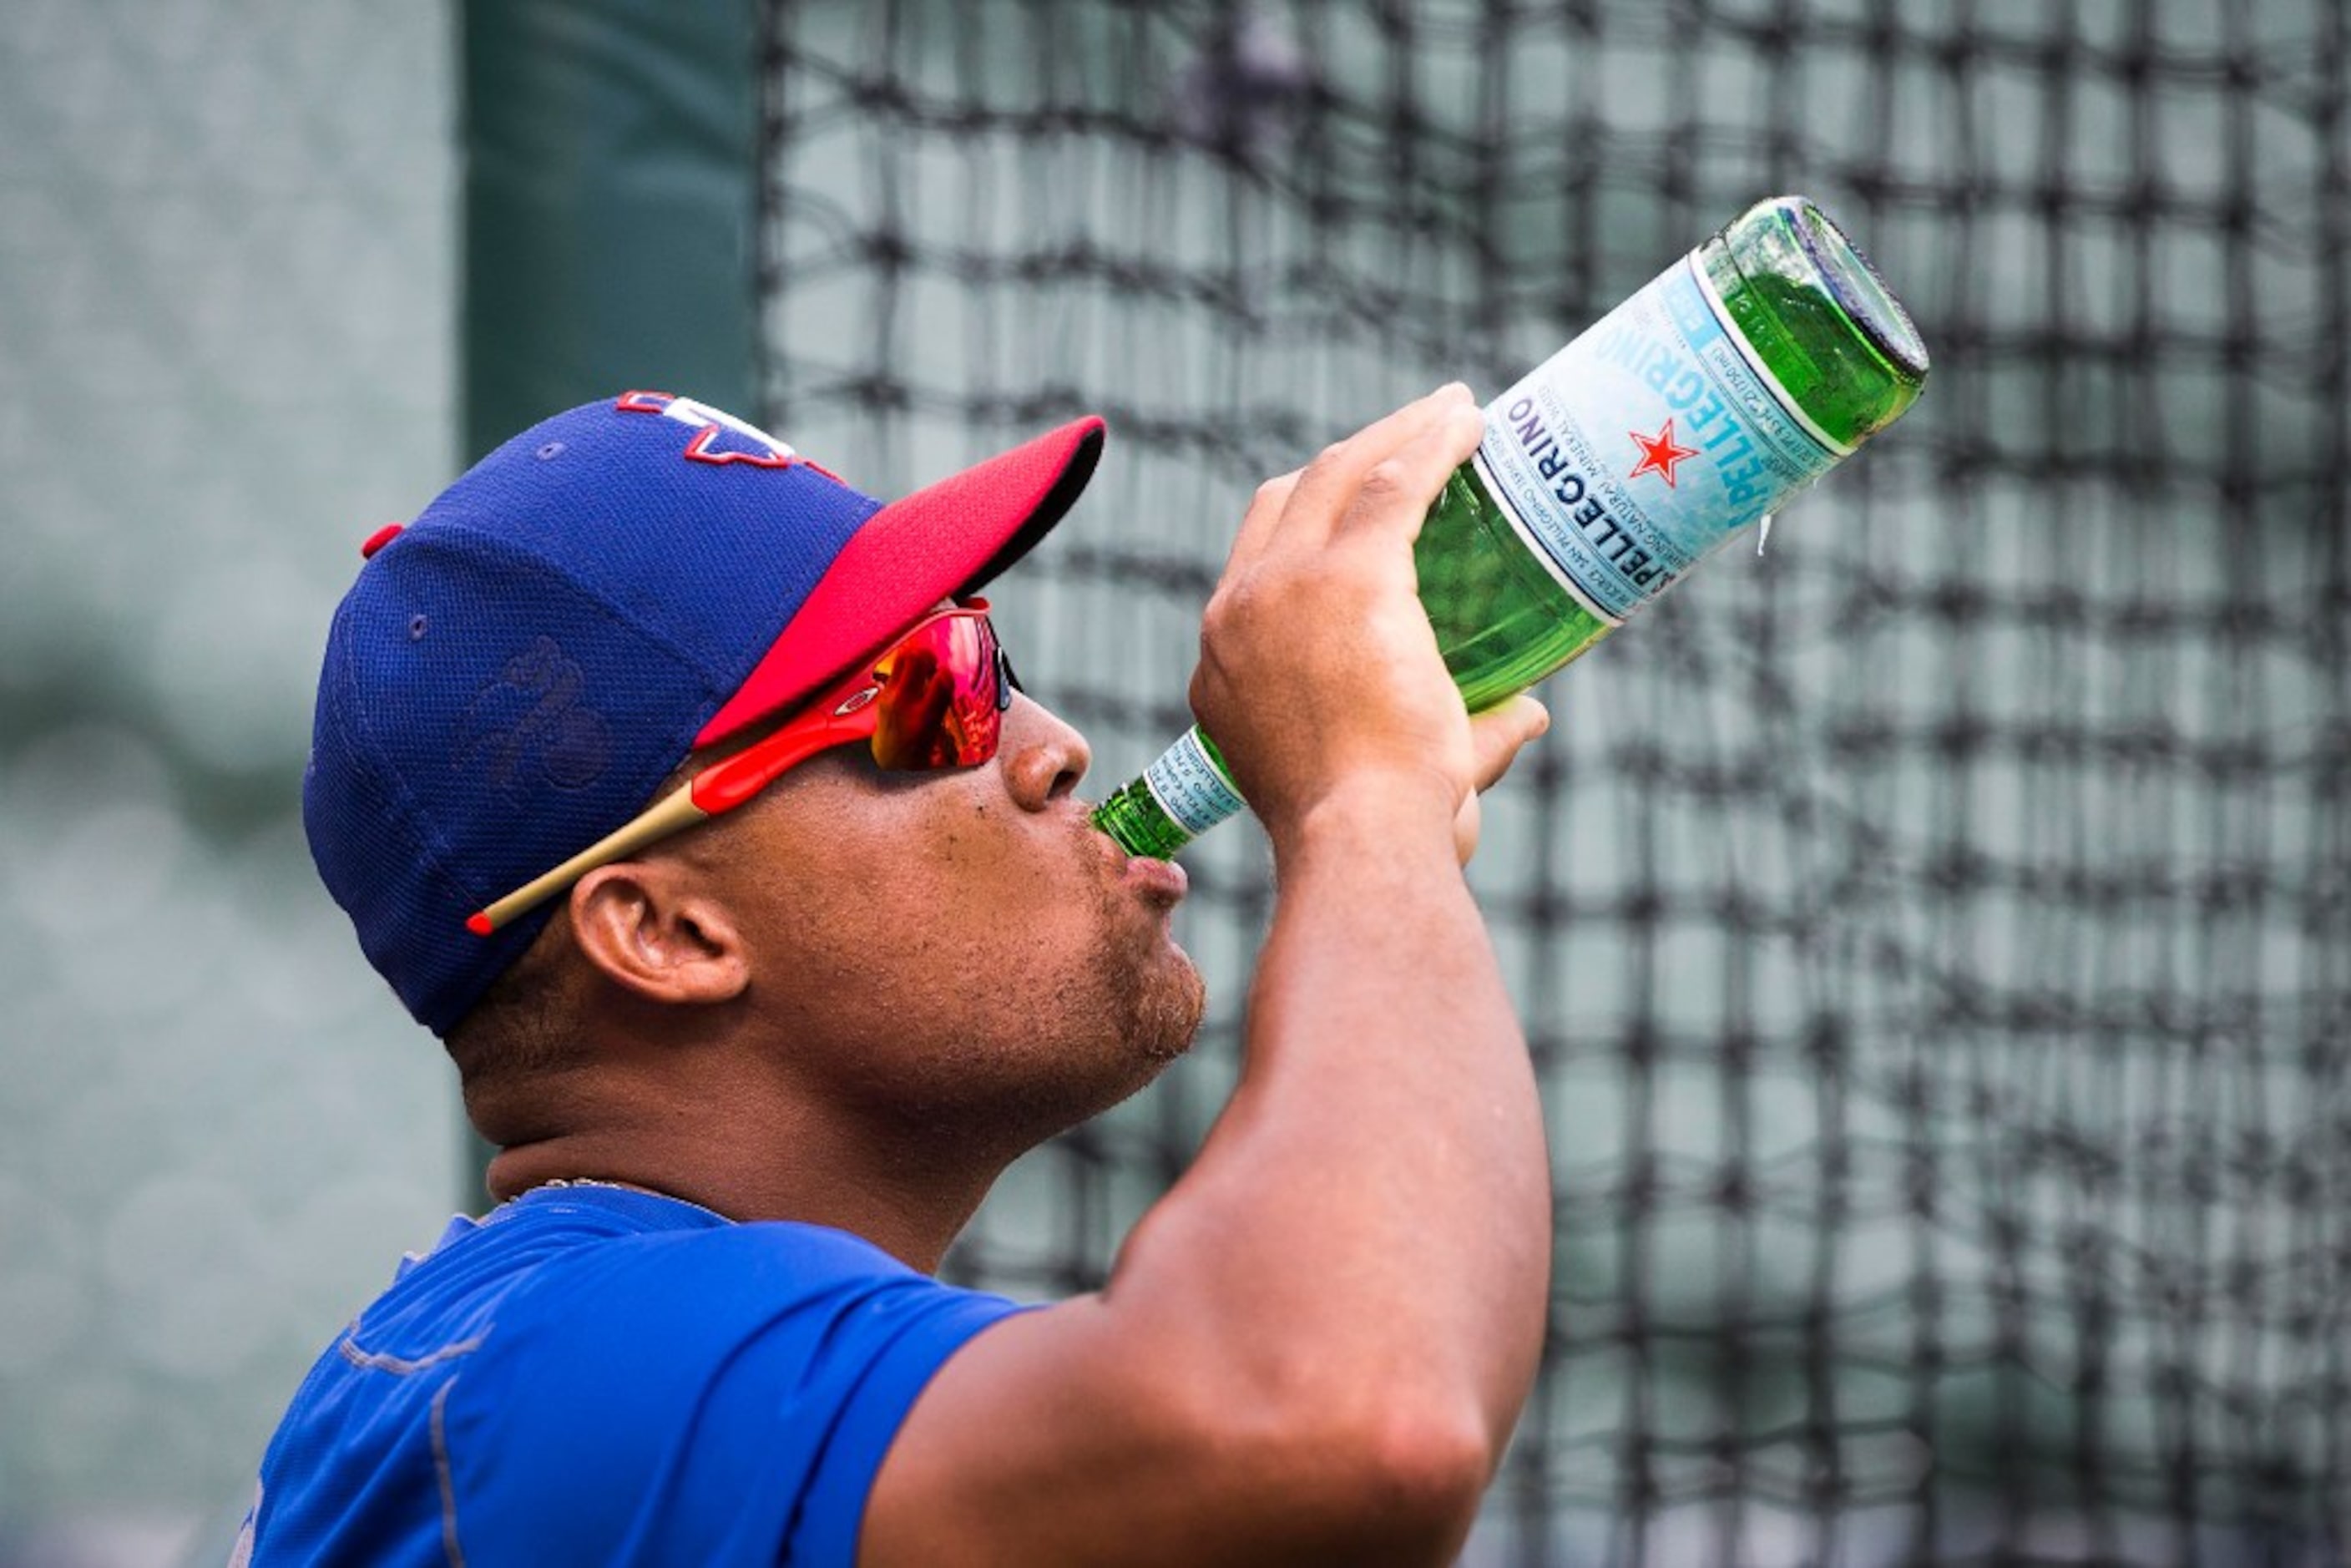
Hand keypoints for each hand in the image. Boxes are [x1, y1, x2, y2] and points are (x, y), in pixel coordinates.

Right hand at [1189, 385, 1547, 859]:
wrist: (1361, 835)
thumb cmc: (1375, 827)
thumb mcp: (1389, 776)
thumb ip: (1462, 736)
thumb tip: (1530, 713)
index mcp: (1225, 661)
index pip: (1261, 556)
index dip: (1315, 514)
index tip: (1374, 494)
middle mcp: (1236, 612)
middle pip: (1292, 496)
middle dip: (1354, 457)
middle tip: (1419, 437)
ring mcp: (1283, 589)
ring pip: (1338, 474)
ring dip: (1396, 435)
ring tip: (1451, 412)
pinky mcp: (1346, 577)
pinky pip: (1393, 485)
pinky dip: (1432, 445)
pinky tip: (1470, 423)